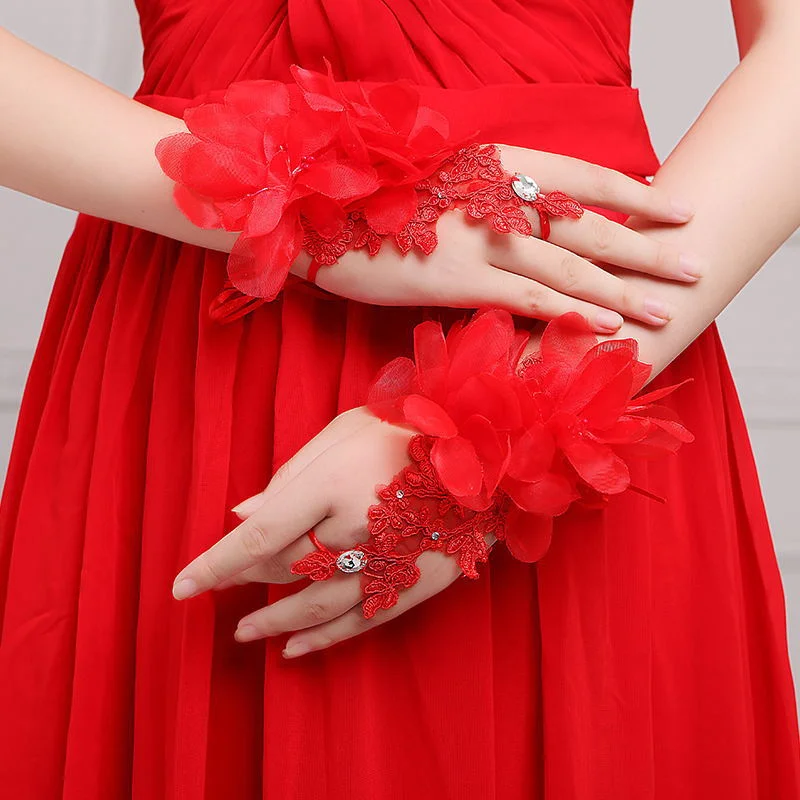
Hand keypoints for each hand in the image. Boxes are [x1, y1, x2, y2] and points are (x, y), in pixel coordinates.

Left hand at [170, 408, 486, 657]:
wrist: (486, 450)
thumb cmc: (407, 427)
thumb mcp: (345, 429)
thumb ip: (291, 471)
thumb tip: (242, 512)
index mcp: (332, 484)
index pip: (260, 535)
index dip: (217, 564)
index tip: (181, 588)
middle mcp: (355, 529)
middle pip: (286, 567)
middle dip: (248, 578)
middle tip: (225, 587)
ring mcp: (386, 562)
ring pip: (316, 604)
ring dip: (275, 621)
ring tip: (246, 634)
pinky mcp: (412, 584)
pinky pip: (359, 622)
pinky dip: (323, 638)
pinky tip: (294, 650)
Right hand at [291, 144, 702, 333]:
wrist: (321, 215)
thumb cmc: (384, 200)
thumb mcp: (447, 181)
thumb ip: (495, 194)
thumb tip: (536, 217)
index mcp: (499, 161)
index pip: (585, 176)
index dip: (636, 194)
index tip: (678, 207)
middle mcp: (498, 195)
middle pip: (591, 224)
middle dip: (647, 248)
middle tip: (693, 265)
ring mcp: (480, 237)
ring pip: (569, 266)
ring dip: (622, 291)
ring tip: (666, 309)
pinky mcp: (459, 279)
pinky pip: (528, 298)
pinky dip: (571, 312)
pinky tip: (605, 327)